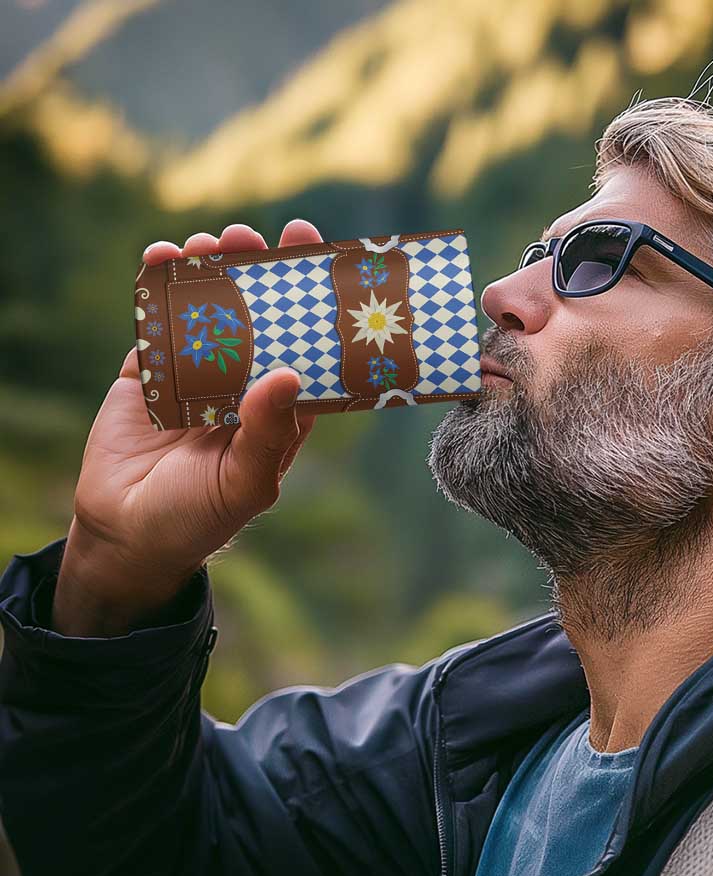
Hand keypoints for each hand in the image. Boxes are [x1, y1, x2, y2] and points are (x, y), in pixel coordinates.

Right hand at [53, 220, 323, 634]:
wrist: (126, 534)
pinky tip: (162, 257)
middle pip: (259, 318)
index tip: (319, 261)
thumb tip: (289, 373)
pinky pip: (157, 322)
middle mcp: (243, 385)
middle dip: (258, 274)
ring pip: (208, 311)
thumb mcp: (245, 483)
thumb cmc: (199, 517)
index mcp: (279, 410)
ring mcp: (195, 375)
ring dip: (210, 272)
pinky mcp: (150, 372)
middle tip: (256, 236)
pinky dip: (158, 288)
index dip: (312, 306)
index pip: (305, 348)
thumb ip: (268, 433)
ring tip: (211, 242)